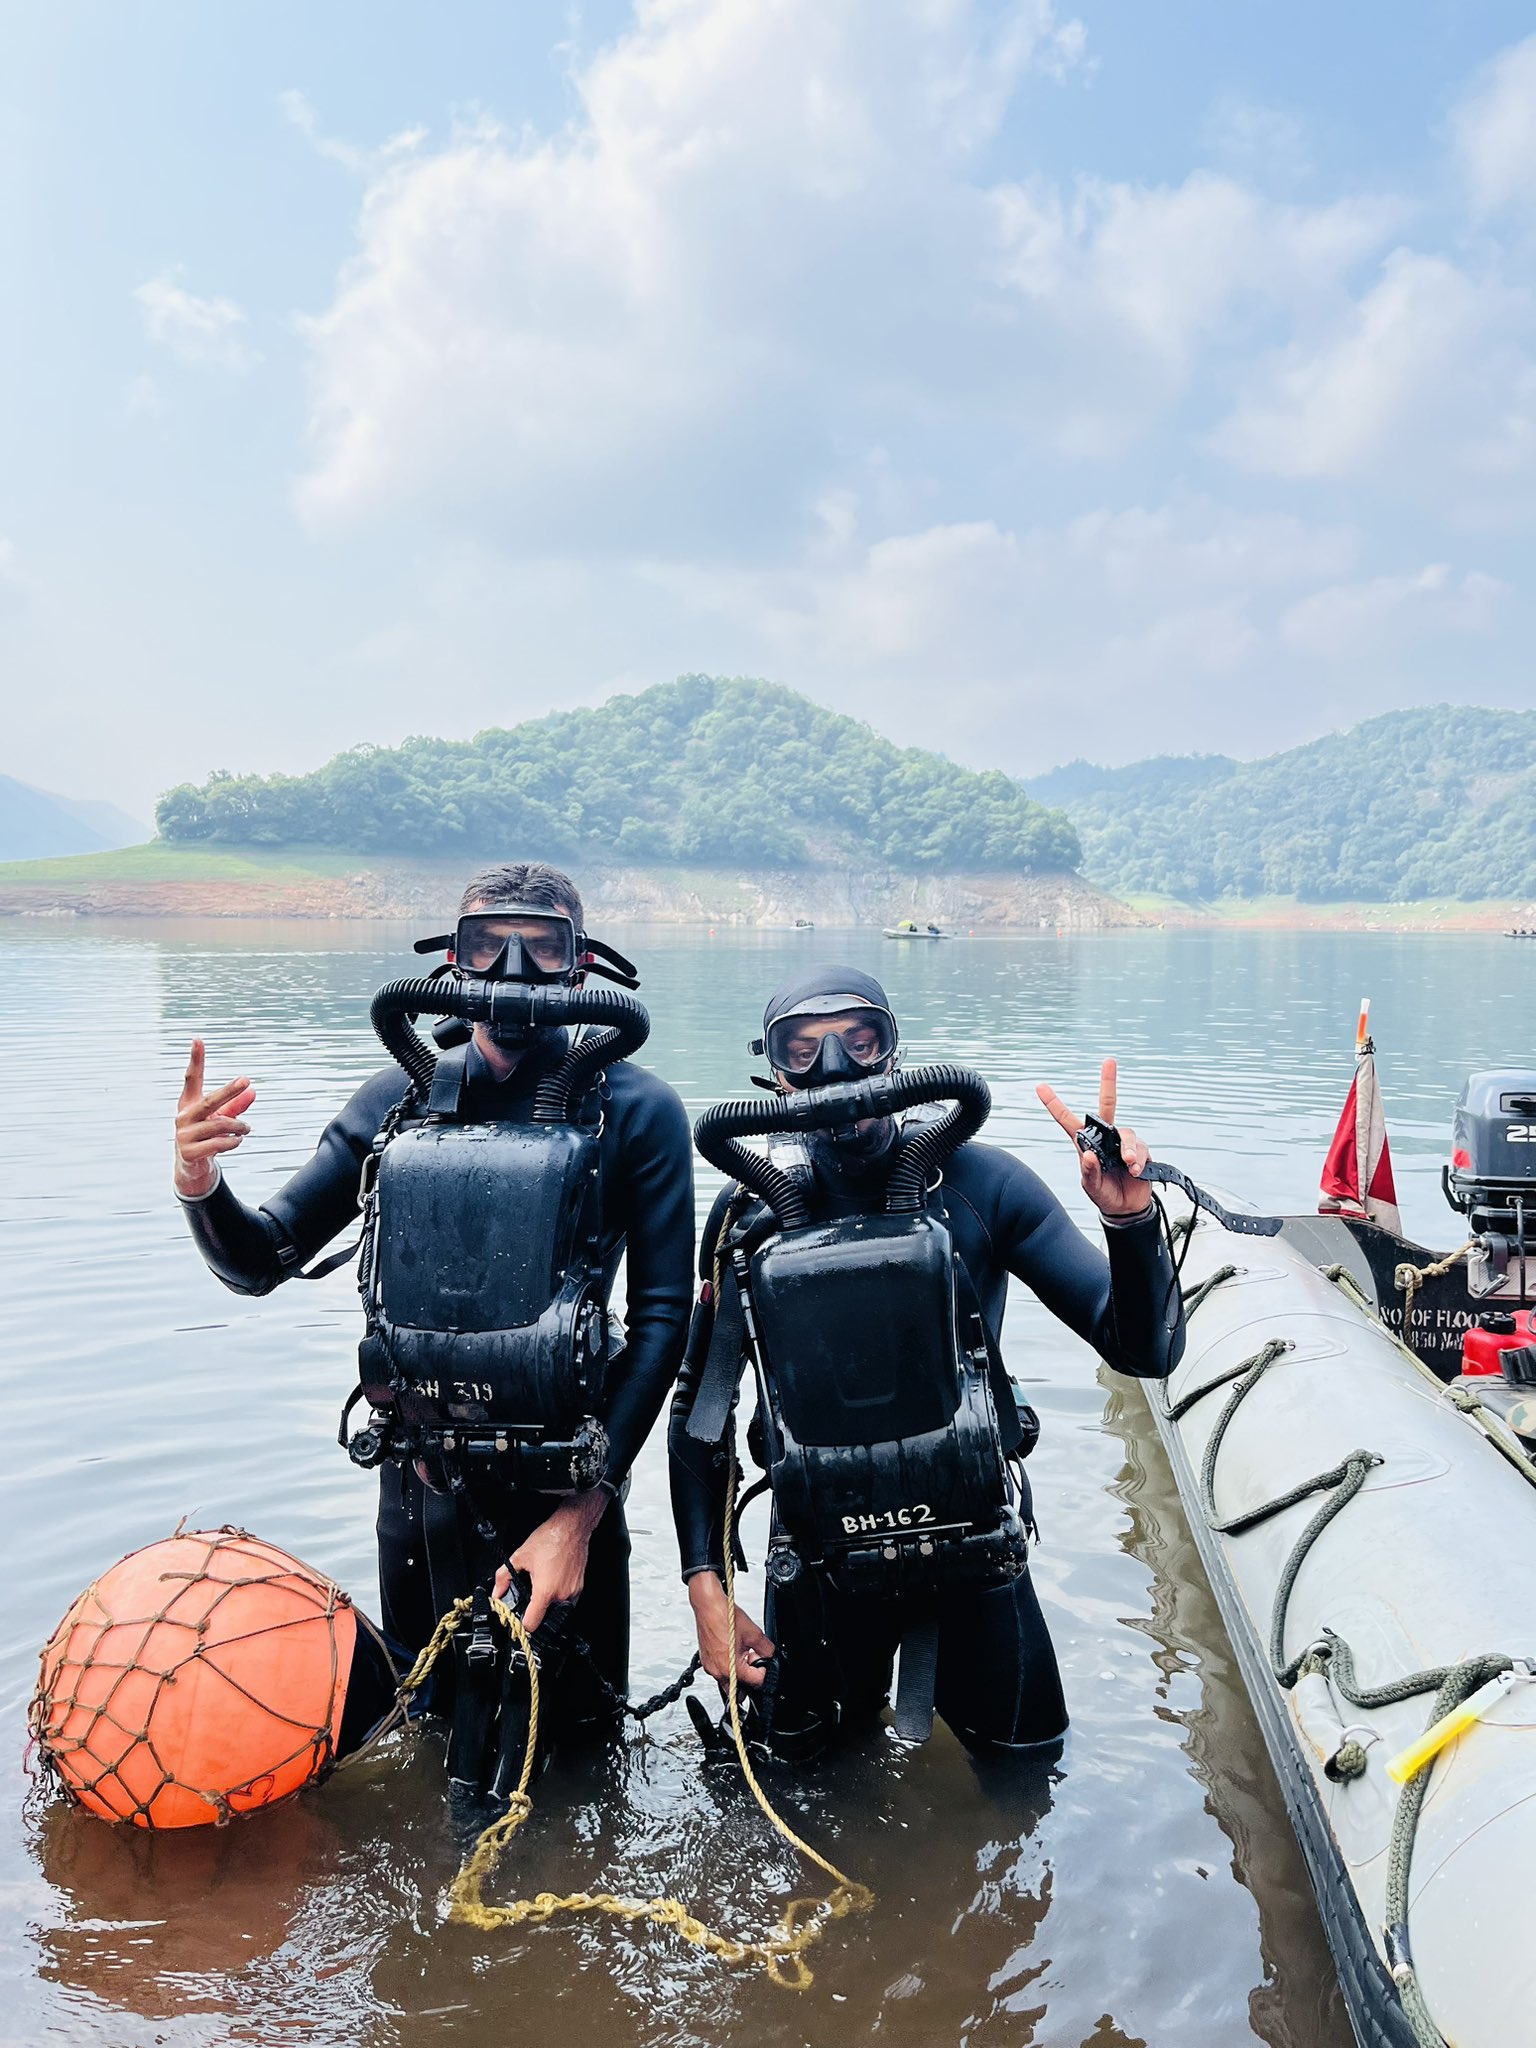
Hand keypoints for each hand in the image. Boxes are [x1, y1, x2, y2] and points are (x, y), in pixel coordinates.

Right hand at [175, 1039, 256, 1198]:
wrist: (190, 1167)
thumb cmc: (205, 1136)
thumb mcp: (220, 1118)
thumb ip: (236, 1105)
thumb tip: (253, 1091)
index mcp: (189, 1103)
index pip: (192, 1078)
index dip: (195, 1059)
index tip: (197, 1039)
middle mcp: (183, 1116)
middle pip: (209, 1100)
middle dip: (228, 1091)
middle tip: (245, 1081)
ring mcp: (184, 1135)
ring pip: (221, 1125)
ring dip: (239, 1127)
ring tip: (246, 1128)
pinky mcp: (189, 1152)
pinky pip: (219, 1143)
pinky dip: (233, 1141)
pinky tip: (236, 1141)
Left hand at [494, 1490, 608, 1633]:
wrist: (571, 1527)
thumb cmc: (550, 1538)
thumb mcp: (519, 1556)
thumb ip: (503, 1577)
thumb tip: (497, 1591)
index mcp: (545, 1591)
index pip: (533, 1624)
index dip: (522, 1625)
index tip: (518, 1622)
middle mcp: (561, 1595)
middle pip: (545, 1617)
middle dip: (535, 1611)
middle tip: (529, 1599)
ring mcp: (572, 1592)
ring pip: (557, 1609)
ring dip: (548, 1603)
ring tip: (541, 1586)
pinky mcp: (579, 1587)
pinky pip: (567, 1600)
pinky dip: (558, 1595)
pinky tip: (552, 1581)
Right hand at [688, 1572, 774, 1688]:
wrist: (708, 1606)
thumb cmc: (725, 1617)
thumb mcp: (754, 1634)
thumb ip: (767, 1649)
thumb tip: (769, 1655)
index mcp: (732, 1669)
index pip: (755, 1683)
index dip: (763, 1671)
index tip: (762, 1660)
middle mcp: (718, 1672)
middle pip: (739, 1688)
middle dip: (749, 1677)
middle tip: (751, 1659)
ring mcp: (710, 1668)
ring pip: (728, 1680)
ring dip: (738, 1671)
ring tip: (741, 1651)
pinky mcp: (705, 1661)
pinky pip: (719, 1670)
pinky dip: (727, 1665)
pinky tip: (731, 1649)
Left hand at [1036, 1057, 1152, 1219]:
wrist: (1126, 1208)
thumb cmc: (1104, 1193)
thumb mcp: (1090, 1186)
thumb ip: (1088, 1172)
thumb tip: (1087, 1155)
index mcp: (1085, 1142)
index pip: (1067, 1119)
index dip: (1054, 1103)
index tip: (1040, 1086)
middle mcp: (1105, 1137)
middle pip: (1107, 1104)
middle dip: (1108, 1082)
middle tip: (1109, 1061)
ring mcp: (1123, 1143)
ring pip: (1126, 1133)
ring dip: (1128, 1147)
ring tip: (1128, 1162)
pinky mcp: (1141, 1151)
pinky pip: (1141, 1149)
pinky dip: (1139, 1159)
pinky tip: (1135, 1170)